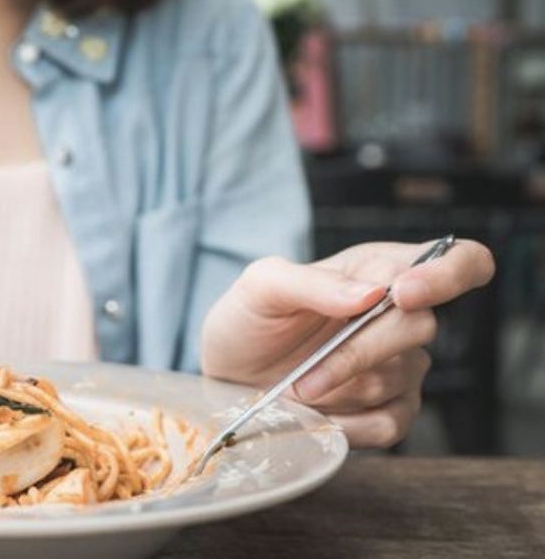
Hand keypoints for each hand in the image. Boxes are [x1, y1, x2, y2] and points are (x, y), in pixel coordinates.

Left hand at [201, 240, 494, 448]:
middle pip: (421, 326)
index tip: (402, 295)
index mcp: (379, 269)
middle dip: (356, 351)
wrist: (227, 375)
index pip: (458, 261)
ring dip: (339, 387)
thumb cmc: (248, 320)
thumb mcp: (262, 287)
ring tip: (297, 388)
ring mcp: (400, 365)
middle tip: (305, 373)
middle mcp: (399, 315)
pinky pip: (392, 422)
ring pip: (399, 376)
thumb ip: (311, 281)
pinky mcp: (392, 410)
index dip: (448, 275)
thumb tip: (371, 293)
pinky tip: (315, 416)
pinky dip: (348, 425)